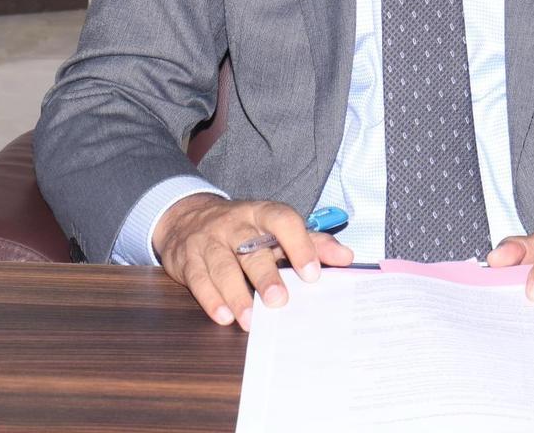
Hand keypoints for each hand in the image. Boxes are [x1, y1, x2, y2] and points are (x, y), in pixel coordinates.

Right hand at [152, 193, 353, 330]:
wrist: (188, 218)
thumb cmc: (244, 228)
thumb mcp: (275, 229)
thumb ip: (311, 242)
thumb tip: (346, 257)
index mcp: (262, 213)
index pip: (283, 220)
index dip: (299, 244)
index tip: (313, 274)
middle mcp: (236, 224)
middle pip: (251, 248)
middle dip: (266, 275)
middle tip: (280, 301)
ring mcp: (209, 240)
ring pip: (223, 265)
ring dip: (237, 294)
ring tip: (250, 320)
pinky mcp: (187, 259)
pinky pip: (198, 278)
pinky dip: (210, 298)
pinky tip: (223, 316)